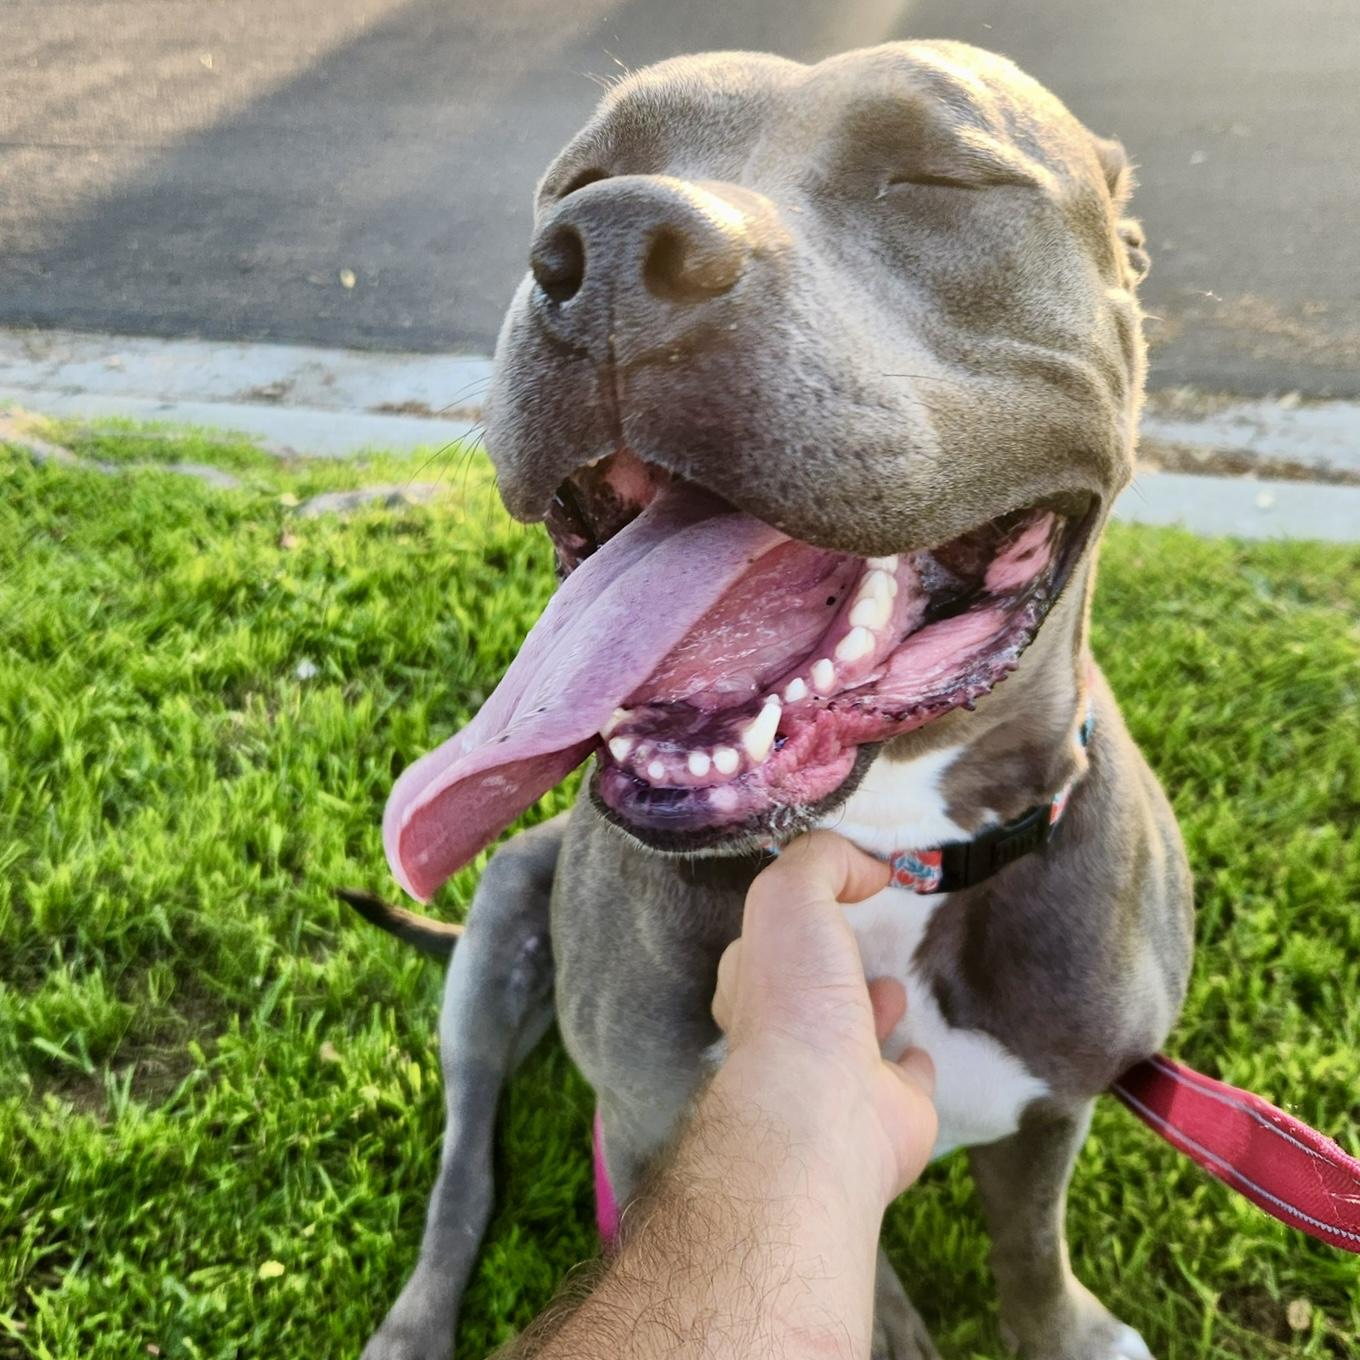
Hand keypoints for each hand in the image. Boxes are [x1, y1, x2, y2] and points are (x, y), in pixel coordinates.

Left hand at [710, 830, 938, 1211]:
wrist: (826, 1112)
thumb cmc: (797, 999)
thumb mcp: (791, 896)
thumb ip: (821, 862)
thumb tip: (867, 864)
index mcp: (752, 985)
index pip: (763, 945)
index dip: (788, 920)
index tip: (824, 895)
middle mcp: (786, 1033)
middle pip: (808, 990)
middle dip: (832, 966)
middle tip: (861, 941)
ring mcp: (836, 1076)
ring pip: (854, 1034)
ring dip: (871, 1009)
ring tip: (891, 985)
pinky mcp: (887, 1112)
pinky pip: (903, 1082)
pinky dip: (912, 1066)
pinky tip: (918, 1052)